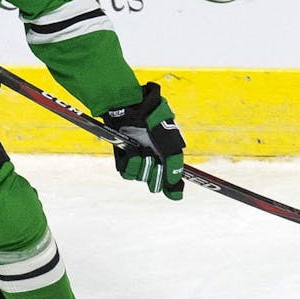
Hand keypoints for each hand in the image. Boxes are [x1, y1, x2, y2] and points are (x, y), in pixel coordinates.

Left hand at [104, 83, 185, 199]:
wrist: (128, 104)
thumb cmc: (150, 115)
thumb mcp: (168, 134)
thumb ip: (173, 158)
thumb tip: (175, 180)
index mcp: (167, 153)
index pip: (172, 177)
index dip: (173, 188)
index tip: (174, 194)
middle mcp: (153, 158)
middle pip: (156, 183)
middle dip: (157, 177)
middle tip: (155, 164)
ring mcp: (138, 158)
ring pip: (142, 178)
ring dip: (143, 167)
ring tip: (143, 151)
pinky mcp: (123, 158)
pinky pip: (127, 173)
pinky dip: (131, 165)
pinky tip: (133, 152)